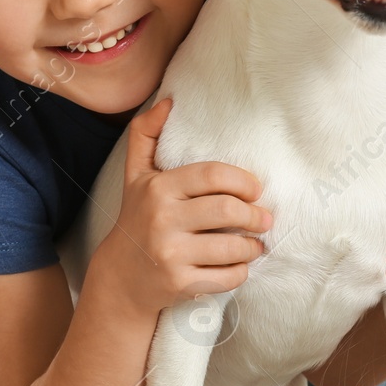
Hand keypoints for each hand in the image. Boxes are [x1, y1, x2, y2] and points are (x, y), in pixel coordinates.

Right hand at [88, 97, 272, 319]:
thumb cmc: (136, 218)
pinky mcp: (181, 283)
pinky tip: (240, 264)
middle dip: (256, 216)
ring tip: (255, 243)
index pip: (213, 175)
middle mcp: (162, 220)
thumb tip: (168, 102)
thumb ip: (146, 134)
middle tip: (264, 218)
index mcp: (158, 188)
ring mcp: (171, 254)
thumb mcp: (135, 175)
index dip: (243, 181)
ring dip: (253, 246)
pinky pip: (228, 277)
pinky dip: (242, 271)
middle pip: (228, 211)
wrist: (121, 276)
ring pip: (233, 247)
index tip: (256, 190)